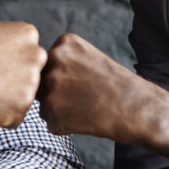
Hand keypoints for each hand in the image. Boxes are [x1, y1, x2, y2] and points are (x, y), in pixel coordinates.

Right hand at [0, 22, 46, 127]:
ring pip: (24, 99)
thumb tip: (22, 57)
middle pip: (32, 78)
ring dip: (7, 100)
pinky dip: (0, 117)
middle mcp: (36, 57)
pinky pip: (14, 119)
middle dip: (14, 82)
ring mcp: (30, 85)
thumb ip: (13, 44)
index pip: (31, 57)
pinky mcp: (19, 109)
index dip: (9, 64)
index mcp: (29, 34)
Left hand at [38, 33, 168, 164]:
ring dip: (59, 110)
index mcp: (64, 42)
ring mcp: (51, 86)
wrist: (137, 109)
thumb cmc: (117, 85)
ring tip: (87, 108)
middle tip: (86, 96)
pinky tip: (85, 120)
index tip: (86, 80)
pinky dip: (64, 126)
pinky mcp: (52, 112)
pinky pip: (50, 123)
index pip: (48, 64)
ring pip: (43, 104)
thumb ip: (62, 62)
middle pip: (42, 82)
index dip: (66, 77)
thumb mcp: (89, 57)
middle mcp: (54, 60)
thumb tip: (31, 79)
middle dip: (58, 93)